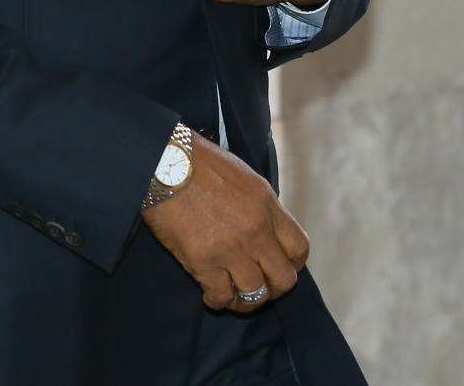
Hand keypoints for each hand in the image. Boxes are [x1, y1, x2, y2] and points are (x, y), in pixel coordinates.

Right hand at [141, 132, 307, 310]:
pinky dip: (218, 301)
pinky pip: (221, 296)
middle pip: (284, 279)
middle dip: (275, 288)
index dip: (293, 263)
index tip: (281, 266)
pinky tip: (211, 294)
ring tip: (234, 294)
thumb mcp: (244, 175)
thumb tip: (266, 229)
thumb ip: (260, 206)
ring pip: (256, 294)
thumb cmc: (199, 162)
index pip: (299, 248)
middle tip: (260, 285)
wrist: (164, 162)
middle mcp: (255, 230)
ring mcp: (231, 248)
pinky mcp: (203, 262)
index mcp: (267, 205)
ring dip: (247, 299)